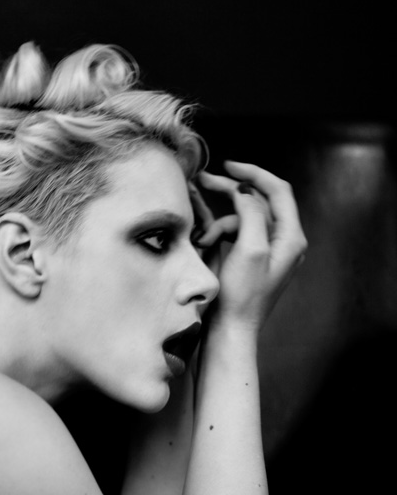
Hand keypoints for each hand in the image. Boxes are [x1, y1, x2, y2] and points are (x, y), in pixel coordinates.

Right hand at [191, 160, 306, 331]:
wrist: (231, 328)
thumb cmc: (242, 294)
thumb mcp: (249, 249)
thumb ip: (251, 214)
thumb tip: (244, 191)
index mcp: (290, 237)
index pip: (277, 191)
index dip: (253, 174)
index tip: (228, 165)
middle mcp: (283, 241)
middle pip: (258, 202)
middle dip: (230, 193)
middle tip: (203, 181)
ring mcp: (267, 250)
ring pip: (241, 219)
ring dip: (218, 224)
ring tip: (203, 241)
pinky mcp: (250, 259)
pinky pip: (235, 233)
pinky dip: (218, 234)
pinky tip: (203, 240)